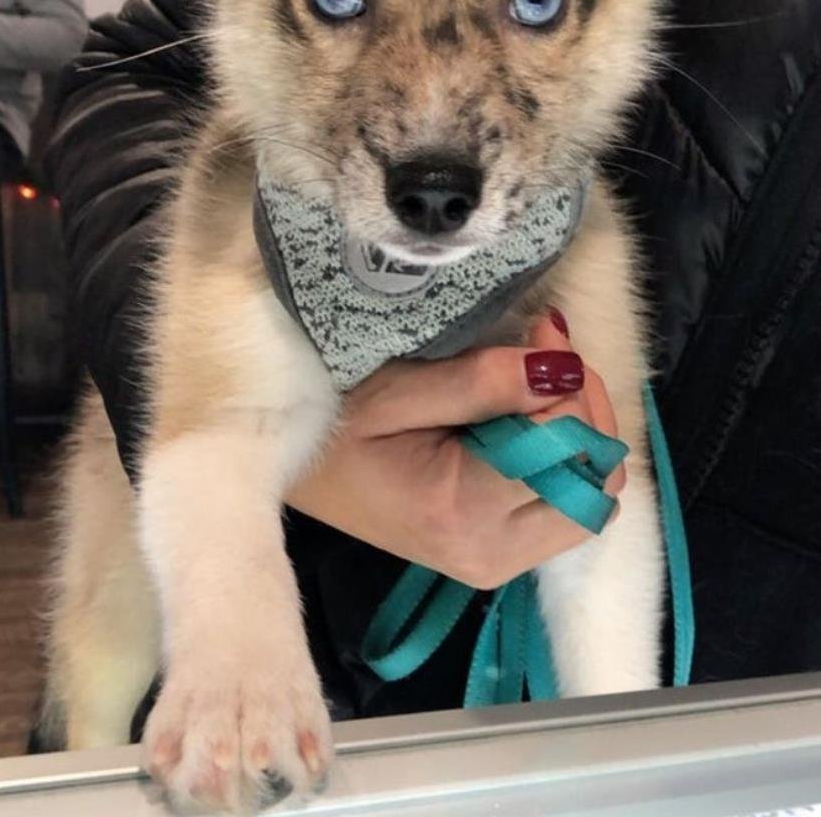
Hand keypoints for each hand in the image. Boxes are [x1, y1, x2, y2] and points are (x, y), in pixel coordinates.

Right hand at [287, 314, 625, 589]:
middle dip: (586, 410)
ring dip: (580, 435)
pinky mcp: (501, 555)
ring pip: (592, 500)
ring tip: (536, 385)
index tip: (541, 332)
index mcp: (465, 511)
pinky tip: (526, 422)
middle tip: (548, 354)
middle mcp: (494, 553)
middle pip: (596, 485)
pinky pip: (567, 509)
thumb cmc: (336, 427)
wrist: (298, 475)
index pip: (568, 449)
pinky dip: (564, 461)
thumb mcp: (399, 390)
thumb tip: (560, 367)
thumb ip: (482, 382)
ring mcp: (500, 562)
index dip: (568, 381)